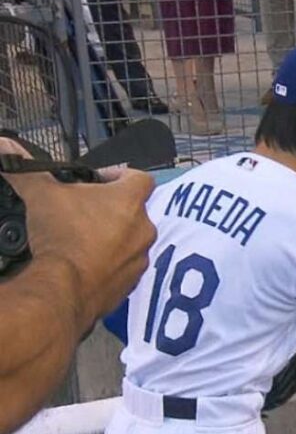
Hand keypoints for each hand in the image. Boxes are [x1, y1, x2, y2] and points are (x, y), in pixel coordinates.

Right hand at [0, 138, 154, 326]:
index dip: (120, 174)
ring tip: (82, 238)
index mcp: (130, 201)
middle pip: (134, 210)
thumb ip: (27, 170)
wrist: (66, 288)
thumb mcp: (40, 195)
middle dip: (112, 208)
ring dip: (113, 236)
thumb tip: (5, 145)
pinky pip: (124, 266)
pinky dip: (110, 262)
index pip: (139, 177)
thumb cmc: (61, 234)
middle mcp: (144, 228)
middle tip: (84, 211)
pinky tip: (86, 262)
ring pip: (131, 239)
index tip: (98, 179)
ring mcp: (140, 257)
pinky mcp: (132, 282)